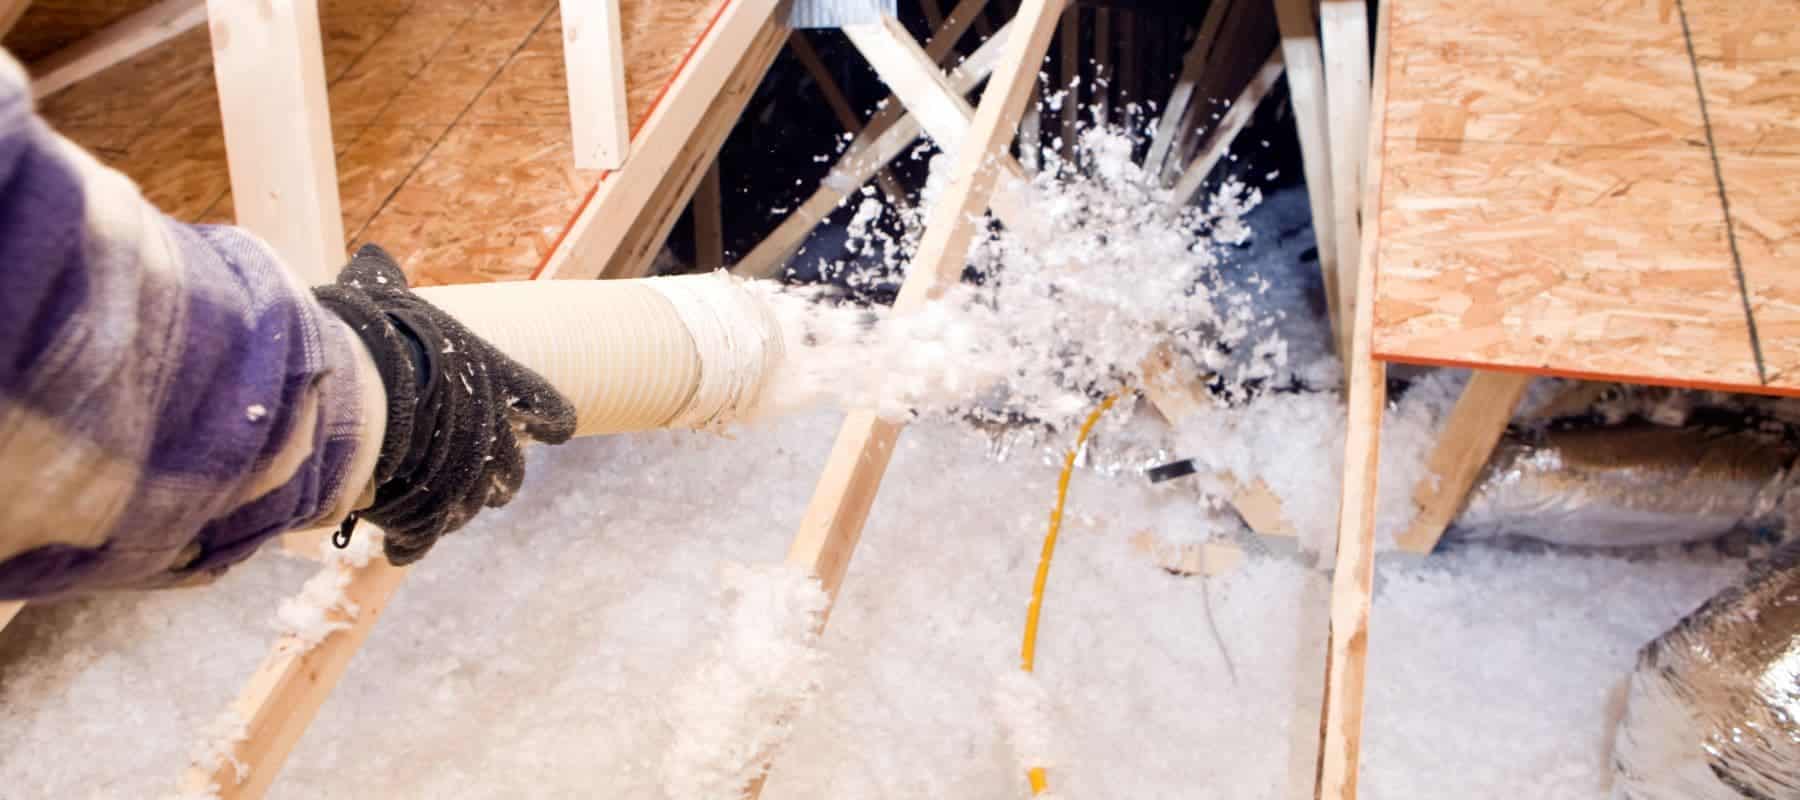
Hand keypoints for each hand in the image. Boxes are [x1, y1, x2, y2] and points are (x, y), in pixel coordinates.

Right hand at [313, 245, 575, 564]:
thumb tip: (371, 258)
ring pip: (474, 505)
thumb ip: (381, 284)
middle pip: (511, 469)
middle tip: (472, 474)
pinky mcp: (432, 512)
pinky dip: (414, 540)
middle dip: (495, 475)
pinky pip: (429, 535)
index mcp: (497, 380)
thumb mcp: (377, 297)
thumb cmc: (372, 333)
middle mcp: (494, 432)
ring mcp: (468, 477)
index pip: (550, 408)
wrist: (359, 387)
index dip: (548, 419)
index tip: (545, 427)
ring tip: (428, 506)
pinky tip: (399, 542)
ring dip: (456, 507)